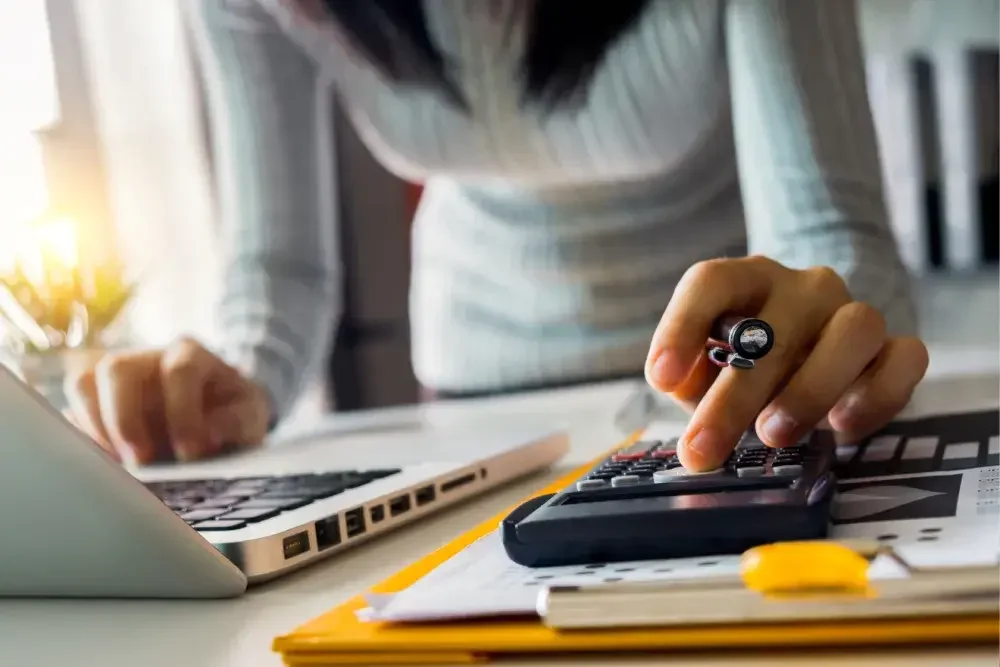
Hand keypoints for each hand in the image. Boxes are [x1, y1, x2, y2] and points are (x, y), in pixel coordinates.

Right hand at [63, 337, 270, 463]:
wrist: (220, 414)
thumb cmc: (233, 414)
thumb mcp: (250, 416)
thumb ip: (238, 422)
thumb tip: (208, 433)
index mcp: (191, 354)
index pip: (179, 370)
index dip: (184, 412)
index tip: (193, 451)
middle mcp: (148, 358)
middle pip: (117, 369)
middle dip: (125, 420)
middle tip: (142, 461)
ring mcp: (117, 378)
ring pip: (84, 385)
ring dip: (98, 430)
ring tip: (121, 466)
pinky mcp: (96, 401)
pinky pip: (72, 413)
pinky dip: (85, 440)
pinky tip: (108, 465)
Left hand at [645, 256, 927, 471]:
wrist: (815, 354)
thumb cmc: (749, 367)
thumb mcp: (708, 373)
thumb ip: (692, 379)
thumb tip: (682, 391)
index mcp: (746, 280)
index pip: (711, 282)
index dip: (681, 327)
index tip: (661, 380)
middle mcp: (803, 287)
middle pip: (772, 328)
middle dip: (732, 397)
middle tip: (703, 449)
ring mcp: (853, 312)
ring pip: (852, 330)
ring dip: (808, 390)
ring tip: (772, 436)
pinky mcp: (894, 348)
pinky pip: (904, 358)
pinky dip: (876, 395)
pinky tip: (843, 428)